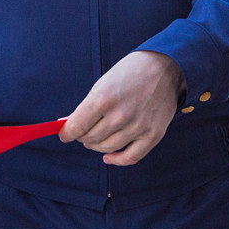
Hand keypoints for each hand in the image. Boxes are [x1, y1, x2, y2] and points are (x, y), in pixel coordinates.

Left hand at [59, 50, 183, 165]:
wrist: (165, 68)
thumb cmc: (129, 74)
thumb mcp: (102, 84)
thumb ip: (85, 107)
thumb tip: (67, 124)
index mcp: (103, 99)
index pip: (77, 126)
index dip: (67, 133)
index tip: (63, 134)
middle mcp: (120, 115)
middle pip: (90, 138)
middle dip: (82, 136)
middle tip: (82, 132)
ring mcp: (138, 127)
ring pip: (107, 148)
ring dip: (96, 145)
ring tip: (94, 139)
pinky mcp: (153, 135)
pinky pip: (130, 158)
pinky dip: (116, 160)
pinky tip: (108, 156)